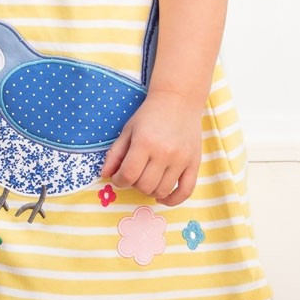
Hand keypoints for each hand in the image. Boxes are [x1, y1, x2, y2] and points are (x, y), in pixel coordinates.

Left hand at [100, 88, 203, 205]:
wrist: (178, 99)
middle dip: (134, 184)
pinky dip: (172, 199)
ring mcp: (181, 159)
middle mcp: (164, 152)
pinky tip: (162, 196)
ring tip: (147, 179)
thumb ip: (115, 153)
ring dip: (150, 191)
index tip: (119, 177)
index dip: (119, 180)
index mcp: (144, 142)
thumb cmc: (150, 114)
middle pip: (144, 186)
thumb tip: (105, 175)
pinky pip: (185, 191)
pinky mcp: (194, 163)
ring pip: (162, 190)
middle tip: (134, 174)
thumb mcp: (128, 129)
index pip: (128, 175)